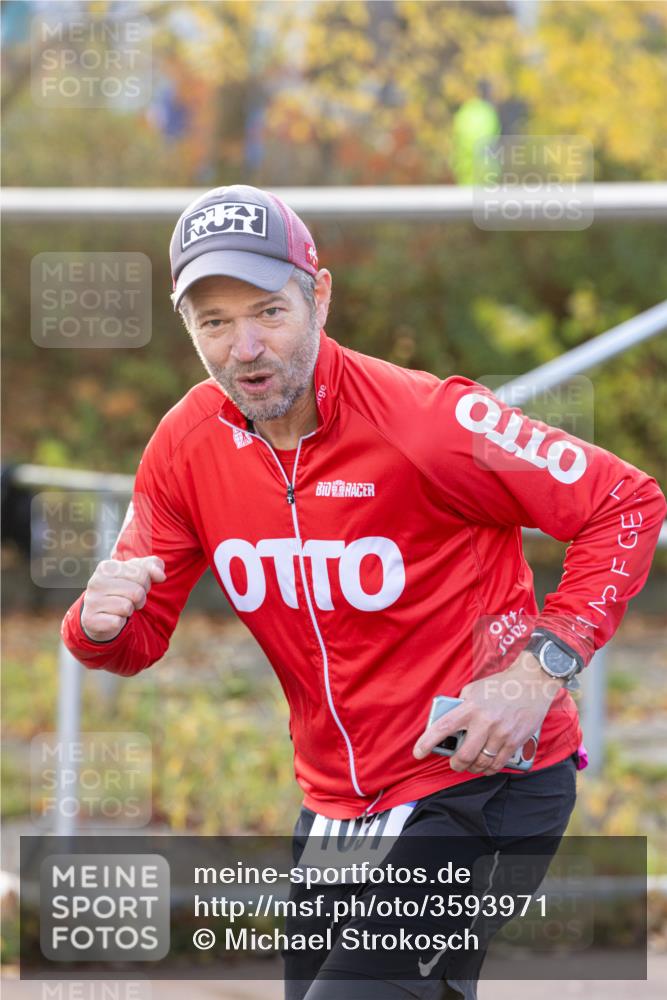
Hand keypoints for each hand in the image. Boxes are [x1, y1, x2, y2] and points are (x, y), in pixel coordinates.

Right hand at [80, 555, 165, 641]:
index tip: (135, 585)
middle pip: (137, 592)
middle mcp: (96, 582)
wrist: (101, 613)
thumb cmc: (124, 589)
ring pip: (127, 607)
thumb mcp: (138, 572)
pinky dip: (119, 622)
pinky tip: (112, 617)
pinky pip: (117, 622)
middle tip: (129, 599)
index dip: (145, 583)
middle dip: (139, 598)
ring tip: (120, 608)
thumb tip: (161, 576)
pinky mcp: (91, 620)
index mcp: (107, 567)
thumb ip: (153, 566)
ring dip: (129, 610)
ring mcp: (92, 601)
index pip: (142, 574)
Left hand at [412, 652, 564, 775]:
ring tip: (471, 764)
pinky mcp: (515, 741)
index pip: (443, 727)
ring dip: (474, 768)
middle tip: (454, 764)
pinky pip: (498, 764)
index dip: (427, 742)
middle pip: (464, 755)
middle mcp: (485, 722)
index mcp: (470, 707)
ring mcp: (501, 733)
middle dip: (456, 764)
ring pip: (482, 762)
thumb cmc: (499, 686)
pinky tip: (486, 765)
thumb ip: (460, 706)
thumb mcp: (473, 689)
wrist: (532, 683)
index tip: (418, 753)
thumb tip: (449, 723)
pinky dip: (490, 768)